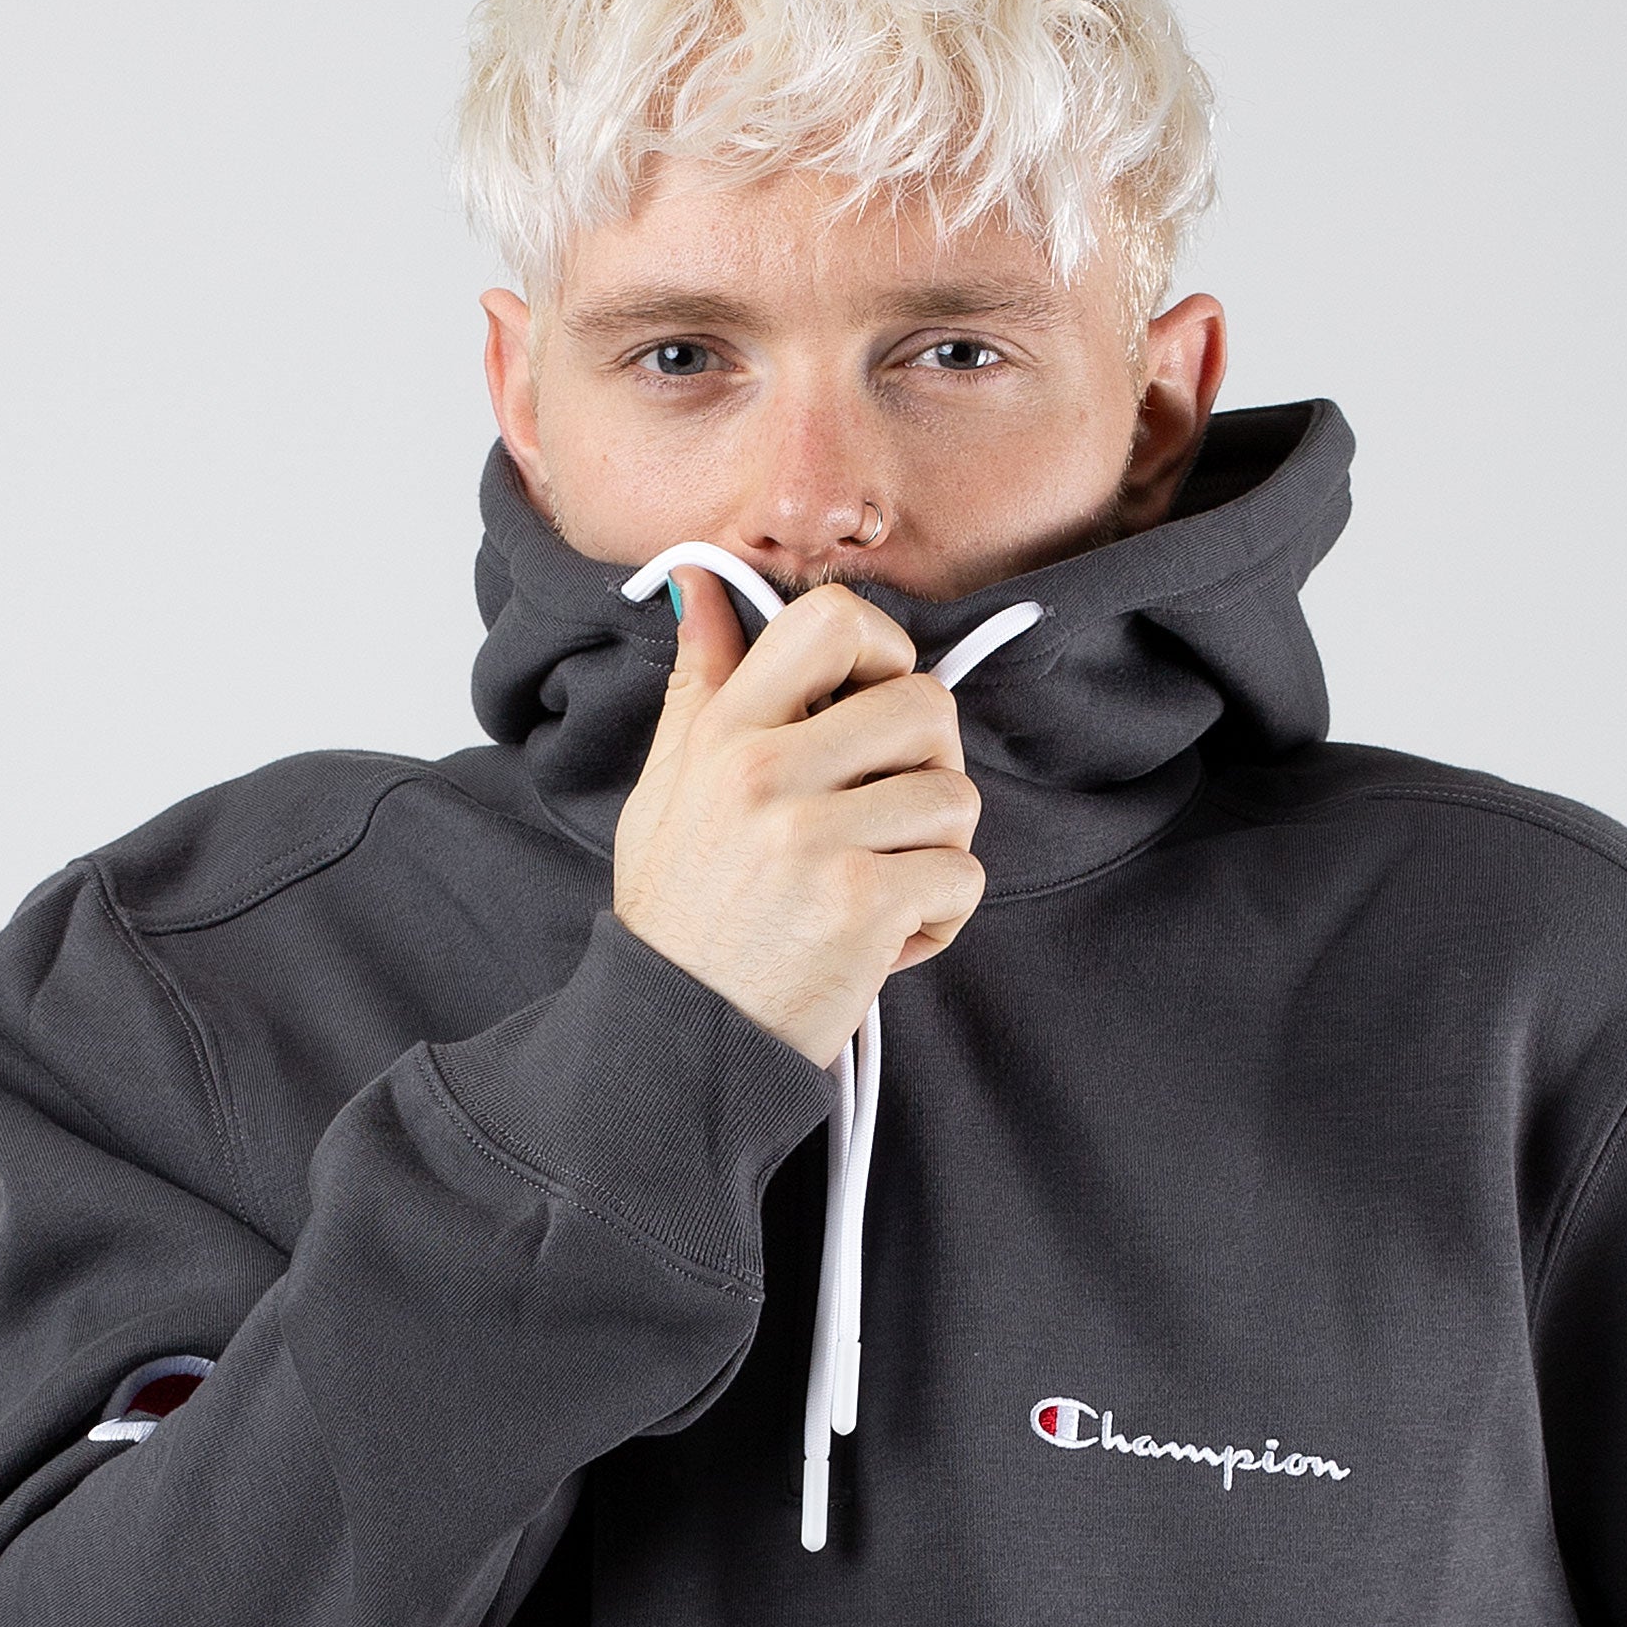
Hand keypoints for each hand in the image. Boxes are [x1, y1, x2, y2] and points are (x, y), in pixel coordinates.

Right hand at [612, 573, 985, 1070]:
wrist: (676, 1041)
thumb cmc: (681, 919)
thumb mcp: (665, 791)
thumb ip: (696, 689)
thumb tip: (702, 585)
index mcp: (724, 734)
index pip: (832, 621)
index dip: (884, 652)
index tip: (875, 704)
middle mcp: (766, 773)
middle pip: (924, 705)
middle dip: (931, 765)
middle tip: (892, 819)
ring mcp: (815, 838)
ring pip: (956, 797)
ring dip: (939, 851)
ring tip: (884, 888)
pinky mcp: (861, 905)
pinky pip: (962, 876)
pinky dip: (941, 916)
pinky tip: (887, 941)